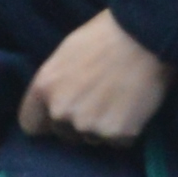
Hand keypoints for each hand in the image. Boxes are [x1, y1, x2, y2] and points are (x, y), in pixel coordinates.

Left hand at [22, 12, 173, 149]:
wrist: (147, 36)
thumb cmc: (105, 35)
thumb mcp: (66, 54)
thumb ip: (55, 84)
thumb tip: (52, 102)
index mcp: (44, 88)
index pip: (31, 125)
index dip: (46, 120)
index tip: (59, 115)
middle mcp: (61, 112)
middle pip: (63, 134)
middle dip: (77, 123)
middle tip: (98, 100)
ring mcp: (89, 126)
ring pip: (91, 138)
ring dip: (101, 126)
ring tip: (118, 99)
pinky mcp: (118, 134)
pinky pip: (117, 141)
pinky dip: (125, 129)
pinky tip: (133, 106)